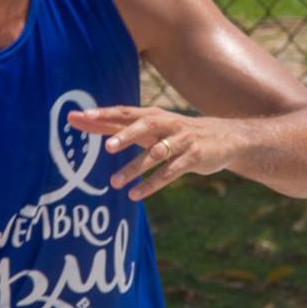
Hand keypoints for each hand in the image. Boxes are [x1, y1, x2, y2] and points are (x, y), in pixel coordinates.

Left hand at [68, 105, 239, 200]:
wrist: (226, 138)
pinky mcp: (194, 157)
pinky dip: (152, 184)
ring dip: (135, 168)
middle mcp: (167, 124)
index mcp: (153, 115)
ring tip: (114, 183)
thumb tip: (83, 120)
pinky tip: (135, 195)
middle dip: (126, 136)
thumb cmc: (178, 133)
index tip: (80, 117)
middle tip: (106, 148)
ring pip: (156, 154)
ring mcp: (182, 140)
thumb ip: (119, 127)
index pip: (124, 112)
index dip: (103, 114)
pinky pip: (170, 172)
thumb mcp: (151, 128)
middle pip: (144, 126)